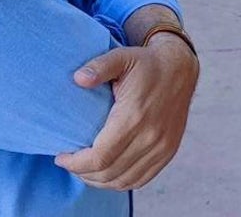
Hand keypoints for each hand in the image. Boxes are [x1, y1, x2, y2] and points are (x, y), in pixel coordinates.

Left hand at [55, 35, 197, 189]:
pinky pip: (141, 180)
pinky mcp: (168, 152)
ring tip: (84, 169)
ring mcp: (161, 147)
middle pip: (109, 172)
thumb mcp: (121, 57)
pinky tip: (107, 173)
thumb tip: (78, 78)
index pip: (100, 157)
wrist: (180, 68)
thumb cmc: (146, 64)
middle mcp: (150, 136)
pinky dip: (120, 182)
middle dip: (83, 173)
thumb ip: (99, 67)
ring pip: (123, 181)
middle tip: (70, 162)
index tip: (61, 157)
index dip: (76, 164)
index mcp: (134, 116)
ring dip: (99, 180)